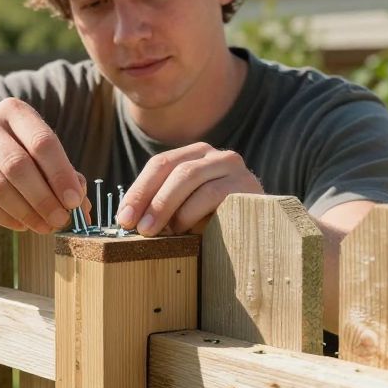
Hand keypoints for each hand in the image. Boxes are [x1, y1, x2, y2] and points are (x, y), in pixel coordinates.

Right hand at [0, 98, 89, 232]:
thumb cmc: (7, 144)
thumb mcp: (31, 144)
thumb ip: (60, 171)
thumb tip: (82, 208)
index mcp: (14, 111)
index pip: (43, 142)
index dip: (61, 174)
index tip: (74, 200)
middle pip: (19, 166)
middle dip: (44, 198)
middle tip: (60, 219)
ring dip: (27, 212)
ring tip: (45, 227)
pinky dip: (7, 218)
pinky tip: (23, 225)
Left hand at [115, 143, 262, 235]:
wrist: (264, 232)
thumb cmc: (219, 226)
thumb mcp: (186, 212)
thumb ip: (163, 207)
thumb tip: (127, 219)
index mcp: (195, 156)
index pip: (159, 165)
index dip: (137, 191)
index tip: (122, 219)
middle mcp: (215, 155)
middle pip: (172, 168)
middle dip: (148, 198)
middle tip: (135, 227)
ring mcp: (233, 166)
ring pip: (189, 176)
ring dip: (166, 206)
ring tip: (154, 232)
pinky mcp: (247, 184)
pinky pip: (212, 192)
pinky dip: (192, 212)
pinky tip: (184, 230)